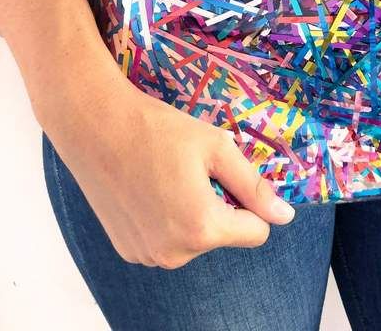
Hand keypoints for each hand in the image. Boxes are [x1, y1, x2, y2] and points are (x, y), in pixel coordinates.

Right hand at [41, 75, 294, 269]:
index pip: (256, 232)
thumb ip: (253, 186)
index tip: (229, 175)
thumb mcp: (217, 148)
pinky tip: (149, 189)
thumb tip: (285, 217)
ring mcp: (147, 255)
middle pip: (223, 234)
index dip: (251, 202)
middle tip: (193, 170)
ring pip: (195, 239)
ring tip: (168, 177)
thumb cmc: (159, 130)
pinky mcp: (127, 250)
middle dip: (219, 205)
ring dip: (193, 213)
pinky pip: (168, 241)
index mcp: (201, 227)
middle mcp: (174, 253)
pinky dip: (168, 219)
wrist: (95, 125)